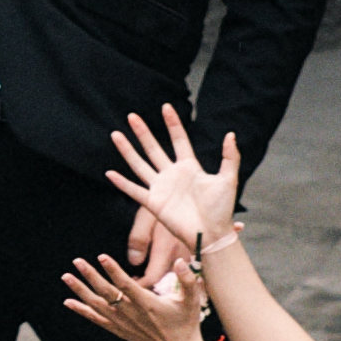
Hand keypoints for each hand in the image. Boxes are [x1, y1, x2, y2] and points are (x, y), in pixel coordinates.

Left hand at [63, 249, 206, 340]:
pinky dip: (82, 310)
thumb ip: (189, 279)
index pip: (126, 285)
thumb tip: (180, 260)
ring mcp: (123, 322)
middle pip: (106, 292)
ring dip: (80, 291)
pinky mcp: (118, 329)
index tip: (101, 257)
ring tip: (66, 277)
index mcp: (148, 304)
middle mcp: (131, 314)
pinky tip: (68, 302)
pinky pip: (96, 319)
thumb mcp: (193, 300)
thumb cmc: (186, 321)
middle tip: (76, 261)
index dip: (113, 270)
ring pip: (97, 305)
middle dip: (90, 276)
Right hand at [110, 106, 242, 253]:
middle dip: (143, 132)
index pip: (178, 139)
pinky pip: (134, 191)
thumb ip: (230, 157)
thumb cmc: (222, 210)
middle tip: (132, 116)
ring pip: (139, 165)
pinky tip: (110, 173)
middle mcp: (172, 175)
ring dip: (127, 151)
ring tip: (116, 135)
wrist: (212, 233)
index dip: (172, 123)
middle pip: (154, 148)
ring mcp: (161, 188)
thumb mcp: (229, 179)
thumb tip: (230, 134)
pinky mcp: (154, 203)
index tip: (166, 107)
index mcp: (190, 167)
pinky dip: (122, 183)